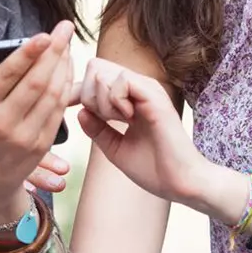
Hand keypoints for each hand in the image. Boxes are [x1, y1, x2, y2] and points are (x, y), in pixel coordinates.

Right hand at [0, 22, 75, 223]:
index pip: (6, 75)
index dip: (28, 53)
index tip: (44, 34)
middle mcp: (1, 124)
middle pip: (36, 82)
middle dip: (54, 52)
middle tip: (65, 29)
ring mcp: (23, 137)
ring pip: (52, 95)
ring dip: (64, 67)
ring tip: (67, 46)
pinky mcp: (40, 145)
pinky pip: (58, 111)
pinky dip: (66, 88)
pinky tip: (66, 71)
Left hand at [71, 57, 208, 204]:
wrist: (181, 184)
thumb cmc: (155, 170)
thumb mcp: (116, 149)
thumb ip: (98, 130)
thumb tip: (79, 112)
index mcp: (131, 99)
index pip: (95, 77)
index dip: (77, 92)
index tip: (71, 109)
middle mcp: (139, 89)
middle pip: (94, 68)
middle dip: (88, 93)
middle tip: (103, 118)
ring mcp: (148, 89)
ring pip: (103, 72)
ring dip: (101, 99)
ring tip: (118, 120)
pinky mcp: (154, 96)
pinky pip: (121, 81)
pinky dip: (114, 100)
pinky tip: (126, 117)